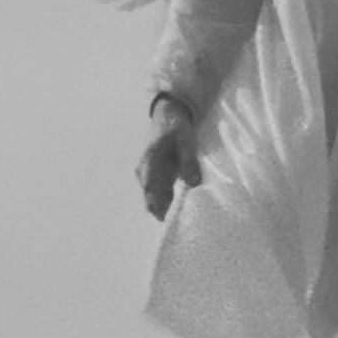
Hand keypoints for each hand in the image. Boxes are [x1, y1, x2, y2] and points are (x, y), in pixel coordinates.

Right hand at [136, 95, 202, 218]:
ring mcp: (148, 173)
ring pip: (155, 198)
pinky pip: (160, 192)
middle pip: (151, 201)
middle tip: (185, 223)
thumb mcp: (185, 141)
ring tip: (186, 216)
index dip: (161, 212)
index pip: (151, 196)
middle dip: (165, 213)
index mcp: (149, 164)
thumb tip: (193, 184)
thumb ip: (188, 162)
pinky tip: (183, 204)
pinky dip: (169, 200)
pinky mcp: (155, 173)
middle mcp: (144, 172)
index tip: (175, 223)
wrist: (169, 113)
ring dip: (167, 207)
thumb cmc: (176, 126)